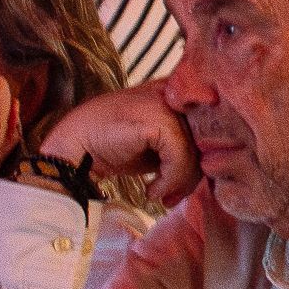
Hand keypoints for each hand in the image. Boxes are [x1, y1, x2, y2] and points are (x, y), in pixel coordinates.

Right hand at [43, 86, 199, 204]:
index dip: (202, 158)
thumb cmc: (114, 146)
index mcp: (177, 93)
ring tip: (159, 193)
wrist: (76, 148)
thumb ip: (182, 148)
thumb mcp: (156, 146)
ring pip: (196, 150)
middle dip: (193, 174)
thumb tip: (211, 171)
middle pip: (208, 139)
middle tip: (173, 196)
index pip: (212, 126)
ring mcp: (166, 102)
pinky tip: (151, 189)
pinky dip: (169, 180)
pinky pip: (180, 156)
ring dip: (179, 181)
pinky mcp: (157, 118)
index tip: (183, 185)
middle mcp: (175, 92)